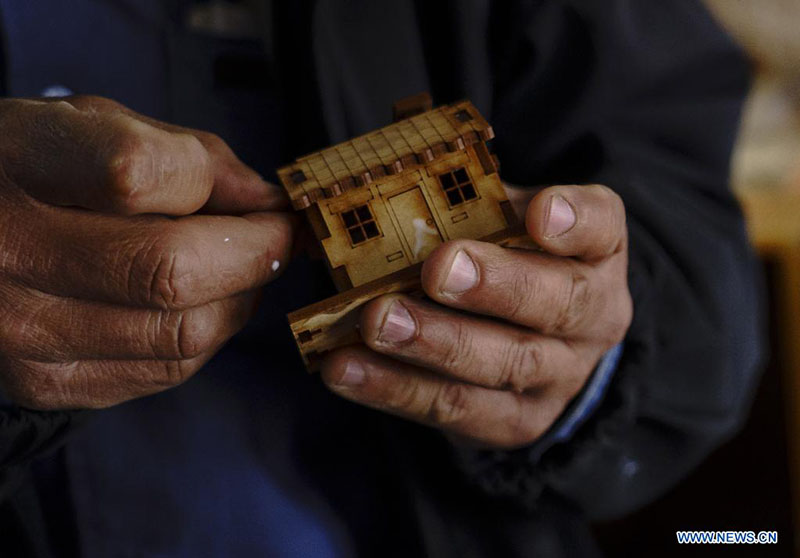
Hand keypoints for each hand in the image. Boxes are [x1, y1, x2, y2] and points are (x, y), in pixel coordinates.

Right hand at [0, 96, 292, 409]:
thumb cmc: (35, 171)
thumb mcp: (97, 126)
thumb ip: (188, 155)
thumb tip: (268, 203)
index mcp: (18, 162)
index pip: (134, 175)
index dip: (220, 189)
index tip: (265, 200)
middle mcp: (9, 252)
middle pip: (171, 271)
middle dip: (256, 255)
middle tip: (279, 239)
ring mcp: (21, 330)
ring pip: (181, 334)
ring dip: (238, 300)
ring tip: (240, 270)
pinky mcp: (43, 382)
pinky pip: (165, 371)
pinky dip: (206, 337)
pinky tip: (201, 304)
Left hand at [321, 185, 631, 448]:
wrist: (547, 346)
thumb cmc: (514, 263)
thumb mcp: (508, 222)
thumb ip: (474, 204)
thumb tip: (397, 179)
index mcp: (597, 252)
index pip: (601, 227)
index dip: (575, 220)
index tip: (540, 211)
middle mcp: (593, 317)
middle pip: (557, 303)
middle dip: (494, 286)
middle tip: (438, 268)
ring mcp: (559, 377)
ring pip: (504, 365)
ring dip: (435, 343)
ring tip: (376, 322)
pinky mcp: (516, 422)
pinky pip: (458, 410)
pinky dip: (398, 389)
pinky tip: (347, 368)